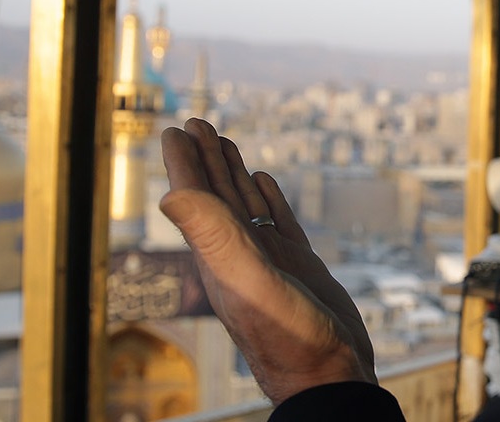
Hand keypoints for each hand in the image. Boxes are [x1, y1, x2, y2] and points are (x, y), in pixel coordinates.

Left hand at [160, 118, 375, 403]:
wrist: (330, 376)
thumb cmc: (288, 338)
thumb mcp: (247, 281)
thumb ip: (213, 237)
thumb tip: (170, 194)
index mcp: (220, 255)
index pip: (196, 196)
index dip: (183, 162)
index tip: (173, 129)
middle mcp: (239, 255)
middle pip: (216, 194)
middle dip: (205, 157)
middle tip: (196, 122)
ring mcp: (270, 260)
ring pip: (245, 204)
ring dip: (232, 172)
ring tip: (223, 141)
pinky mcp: (299, 266)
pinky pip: (277, 222)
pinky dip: (268, 198)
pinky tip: (263, 181)